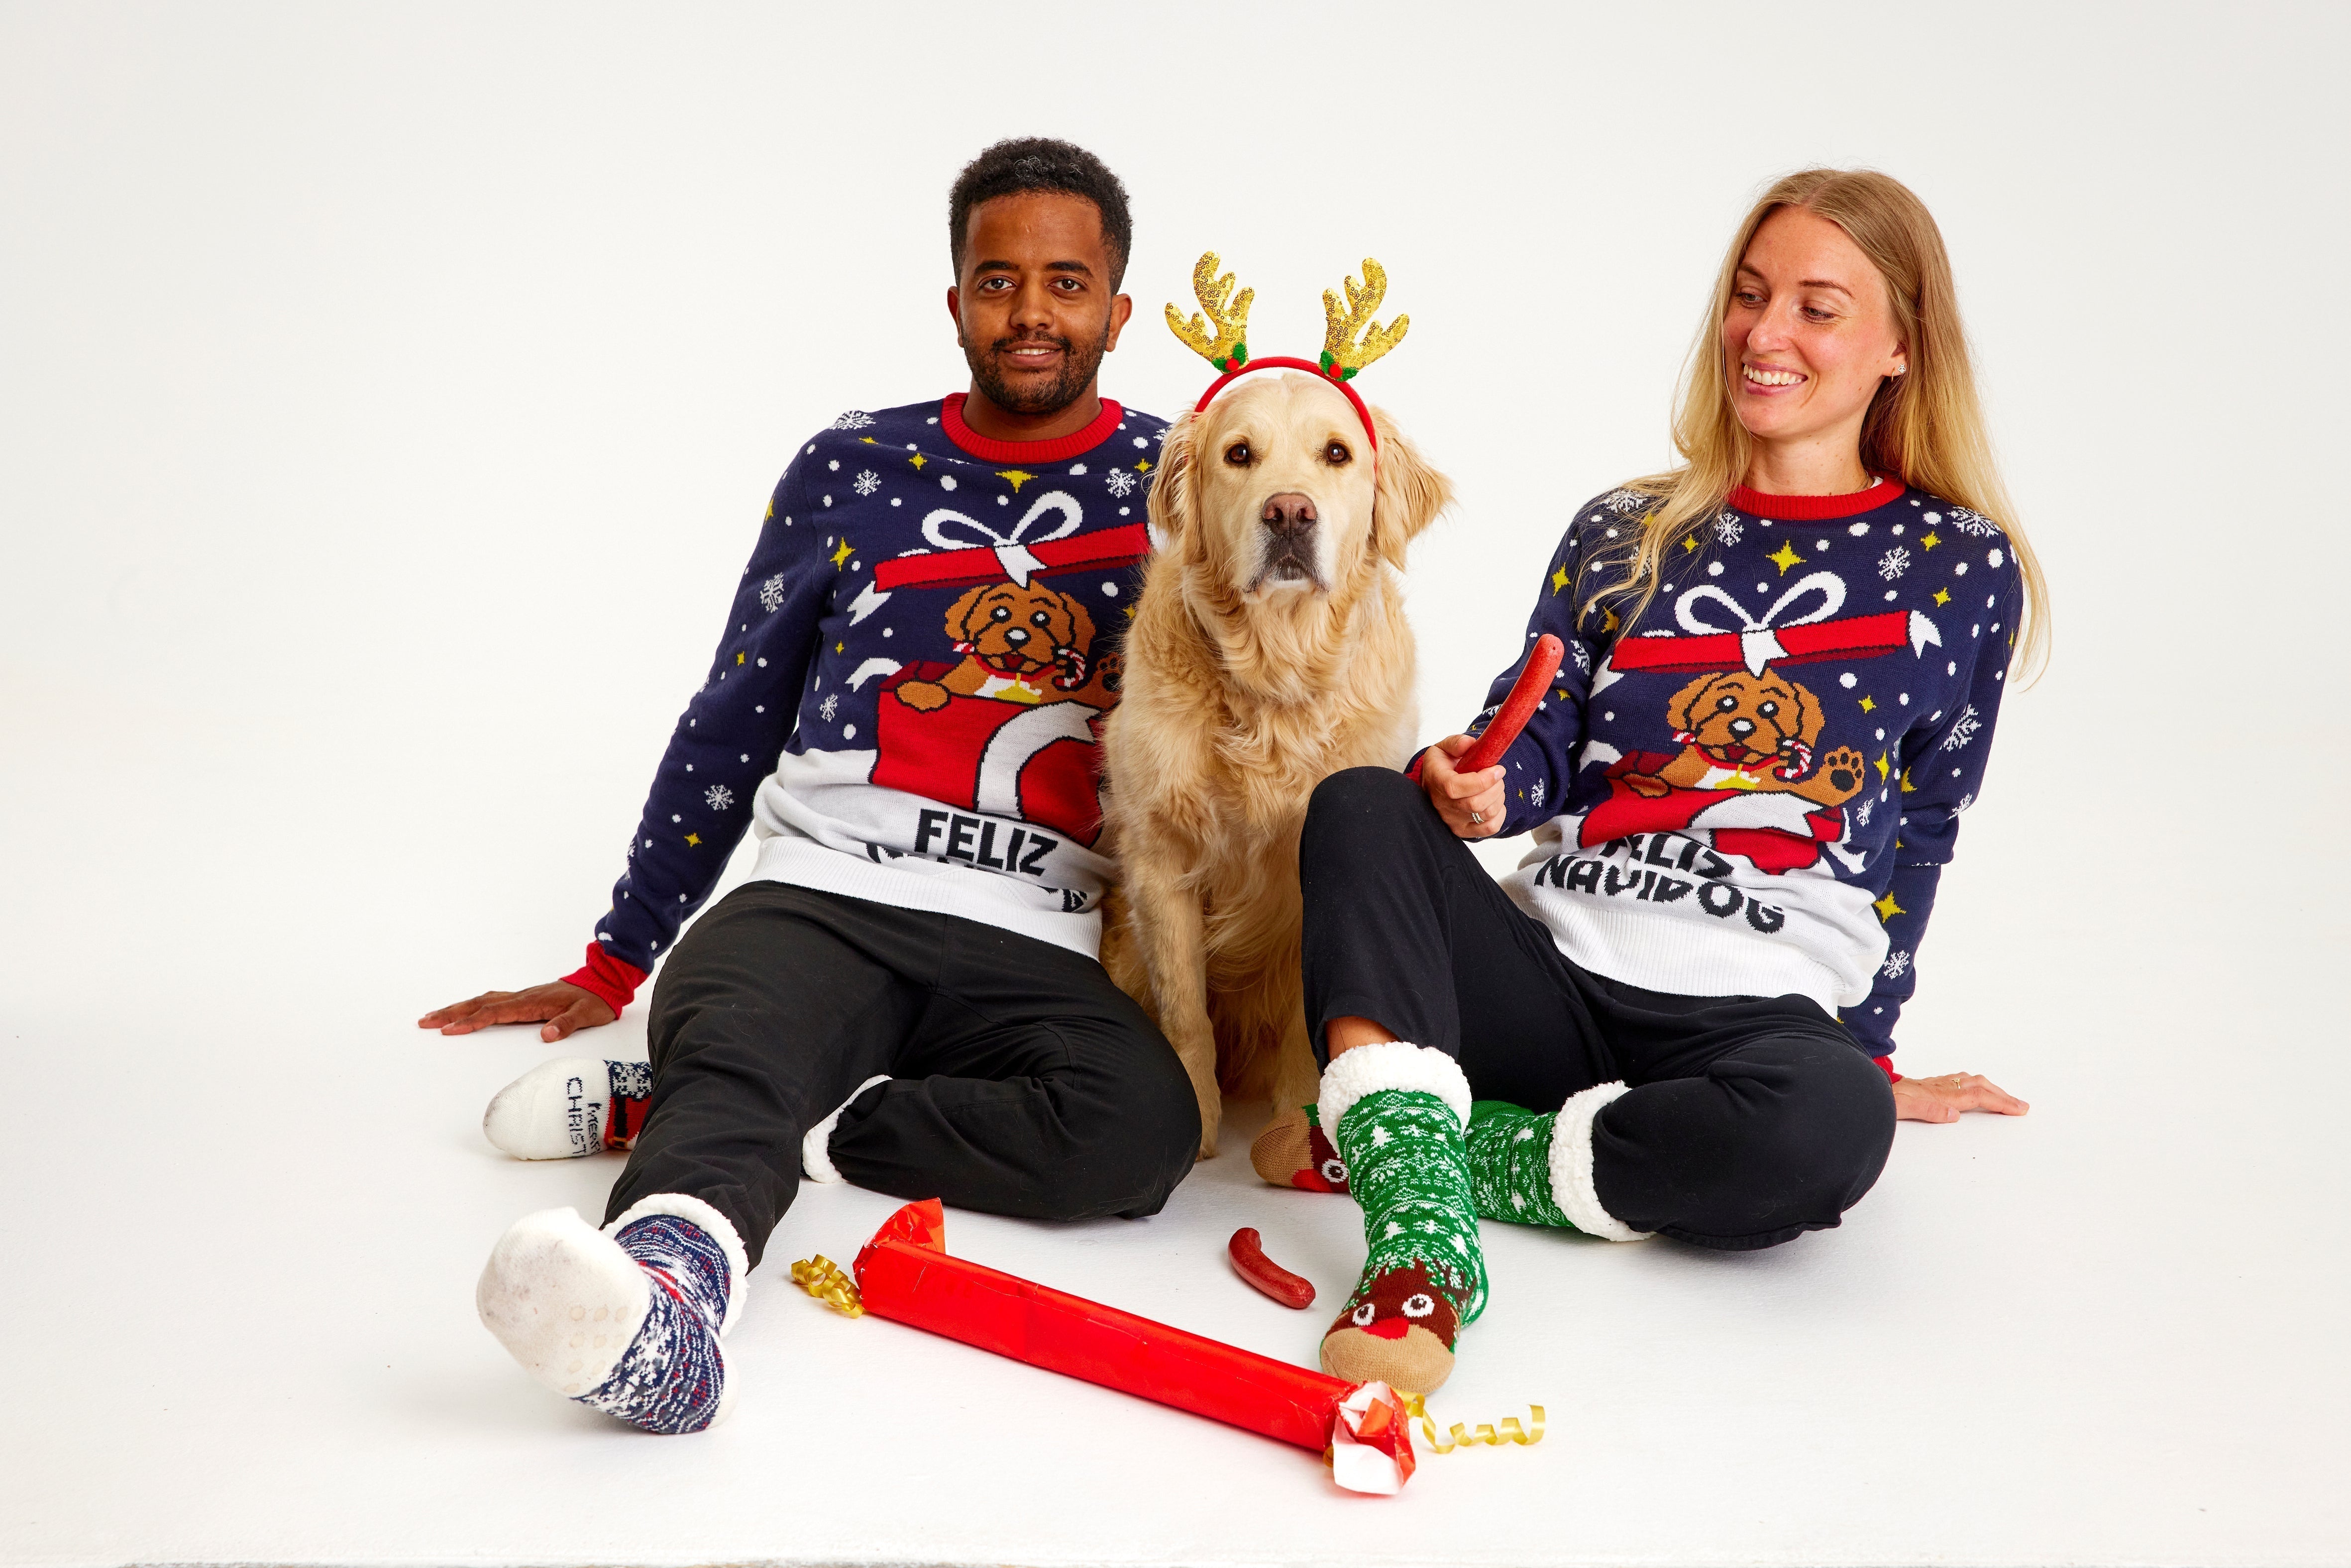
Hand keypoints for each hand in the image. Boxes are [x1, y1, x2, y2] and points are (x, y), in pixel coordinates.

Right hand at [418, 981, 614, 1042]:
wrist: (603, 984)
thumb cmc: (594, 1002)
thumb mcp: (586, 1015)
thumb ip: (566, 1025)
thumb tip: (547, 1035)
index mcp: (532, 1002)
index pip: (495, 1013)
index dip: (471, 1022)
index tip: (449, 1030)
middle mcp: (522, 997)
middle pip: (480, 1004)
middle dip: (451, 1013)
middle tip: (425, 1021)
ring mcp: (522, 996)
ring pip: (483, 1000)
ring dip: (458, 1007)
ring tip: (435, 1016)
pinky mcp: (524, 999)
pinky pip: (493, 1000)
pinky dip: (474, 1005)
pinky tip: (465, 1010)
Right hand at [1421, 735, 1505, 838]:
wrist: (1436, 785)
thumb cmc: (1442, 766)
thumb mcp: (1443, 748)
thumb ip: (1456, 743)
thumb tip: (1468, 744)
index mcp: (1437, 782)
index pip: (1457, 788)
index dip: (1482, 780)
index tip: (1497, 769)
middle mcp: (1442, 805)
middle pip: (1476, 804)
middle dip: (1495, 787)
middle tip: (1498, 775)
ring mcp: (1453, 821)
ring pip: (1486, 815)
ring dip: (1498, 798)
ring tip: (1495, 787)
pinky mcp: (1464, 830)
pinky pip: (1490, 828)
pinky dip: (1500, 814)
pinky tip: (1495, 801)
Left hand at [1892, 1071, 2028, 1122]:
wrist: (1864, 1088)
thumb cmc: (1881, 1100)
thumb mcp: (1900, 1108)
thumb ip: (1926, 1110)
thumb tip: (1953, 1115)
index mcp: (1938, 1095)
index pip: (1977, 1096)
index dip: (2000, 1101)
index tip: (2019, 1109)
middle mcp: (1938, 1088)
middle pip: (1978, 1086)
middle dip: (2002, 1095)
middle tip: (2020, 1105)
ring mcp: (1933, 1085)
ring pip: (1969, 1081)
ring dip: (1989, 1088)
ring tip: (2004, 1097)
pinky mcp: (1926, 1086)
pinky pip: (1957, 1081)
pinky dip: (1973, 1085)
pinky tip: (1971, 1089)